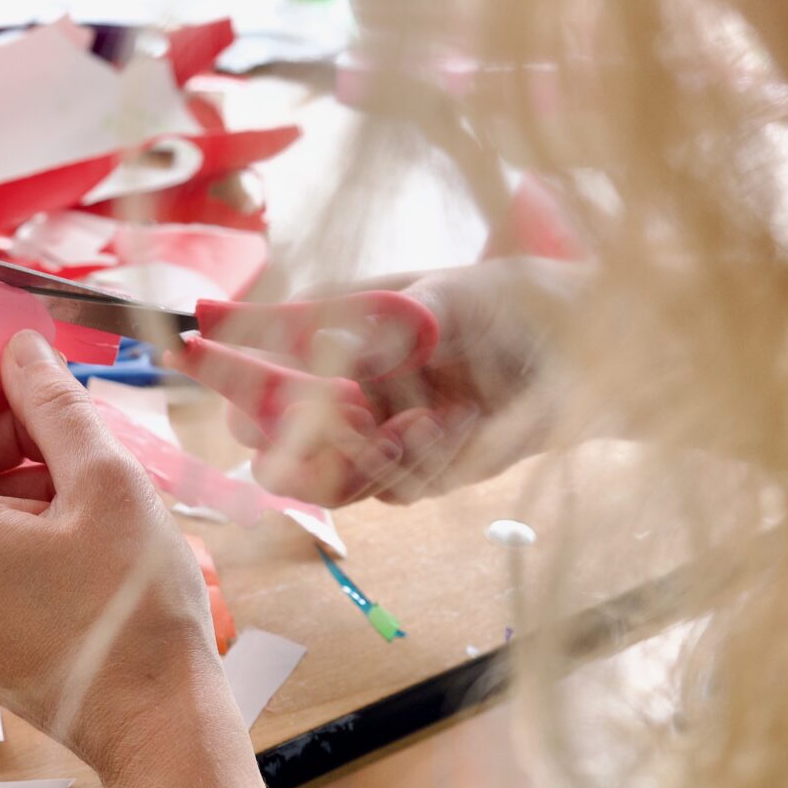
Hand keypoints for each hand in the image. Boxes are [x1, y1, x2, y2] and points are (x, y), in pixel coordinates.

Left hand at [0, 331, 259, 787]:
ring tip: (92, 500)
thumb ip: (53, 400)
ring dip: (18, 487)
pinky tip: (76, 545)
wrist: (157, 726)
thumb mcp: (105, 479)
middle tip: (81, 433)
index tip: (42, 365)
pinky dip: (12, 538)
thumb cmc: (136, 609)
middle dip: (9, 435)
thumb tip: (22, 347)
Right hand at [226, 257, 587, 505]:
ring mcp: (378, 437)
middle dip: (280, 438)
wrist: (596, 351)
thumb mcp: (445, 297)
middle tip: (313, 417)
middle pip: (272, 438)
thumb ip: (381, 327)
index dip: (222, 361)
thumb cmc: (517, 302)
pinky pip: (392, 489)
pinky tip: (443, 428)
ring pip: (325, 479)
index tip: (191, 347)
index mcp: (335, 332)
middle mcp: (345, 390)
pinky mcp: (422, 471)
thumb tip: (322, 350)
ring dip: (355, 458)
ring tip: (412, 421)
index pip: (257, 356)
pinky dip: (411, 464)